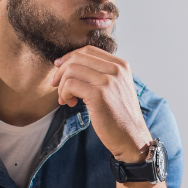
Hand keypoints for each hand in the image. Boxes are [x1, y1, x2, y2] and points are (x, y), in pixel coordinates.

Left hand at [50, 46, 151, 162]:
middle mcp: (116, 70)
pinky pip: (70, 85)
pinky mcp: (99, 95)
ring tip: (65, 99)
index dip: (69, 58)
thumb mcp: (116, 88)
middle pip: (77, 58)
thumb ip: (101, 74)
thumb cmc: (119, 116)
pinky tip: (70, 103)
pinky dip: (64, 93)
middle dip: (61, 71)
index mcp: (120, 65)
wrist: (131, 138)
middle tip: (56, 86)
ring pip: (71, 70)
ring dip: (62, 85)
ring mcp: (108, 81)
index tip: (59, 69)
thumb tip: (69, 64)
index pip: (88, 50)